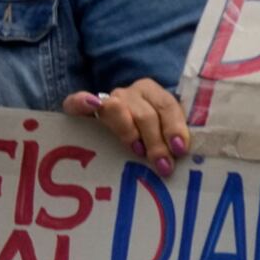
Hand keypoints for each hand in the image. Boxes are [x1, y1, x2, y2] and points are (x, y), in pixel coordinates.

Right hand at [69, 78, 191, 167]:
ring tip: (138, 150)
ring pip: (117, 108)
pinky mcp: (80, 105)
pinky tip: (91, 104)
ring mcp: (106, 98)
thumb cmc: (147, 138)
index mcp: (154, 95)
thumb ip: (172, 138)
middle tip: (163, 165)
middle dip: (156, 141)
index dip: (175, 127)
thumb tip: (182, 153)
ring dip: (128, 131)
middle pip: (145, 114)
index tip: (180, 149)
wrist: (114, 126)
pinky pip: (77, 101)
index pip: (167, 106)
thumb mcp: (163, 135)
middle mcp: (131, 94)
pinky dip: (82, 101)